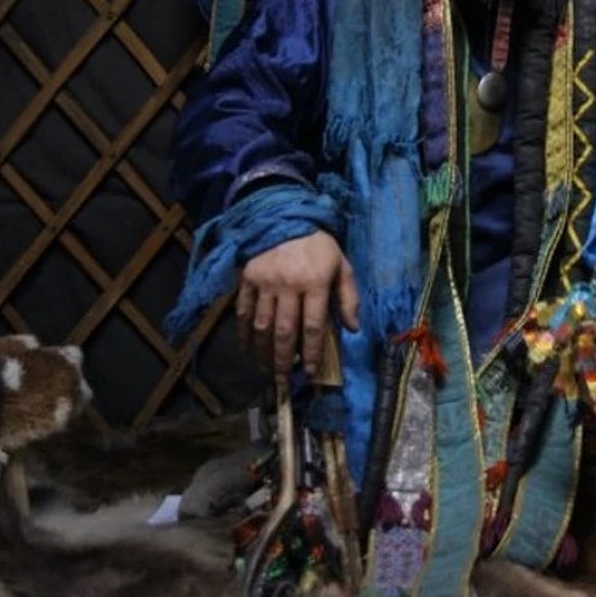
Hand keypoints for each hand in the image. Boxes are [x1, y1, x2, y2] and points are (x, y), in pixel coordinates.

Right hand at [235, 232, 359, 375]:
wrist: (285, 215)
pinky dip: (243, 331)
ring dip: (263, 351)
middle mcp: (289, 285)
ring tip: (266, 369)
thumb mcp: (342, 265)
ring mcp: (265, 282)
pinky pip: (244, 309)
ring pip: (262, 325)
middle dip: (283, 360)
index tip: (310, 373)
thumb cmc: (318, 245)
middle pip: (284, 331)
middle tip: (283, 381)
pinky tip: (246, 346)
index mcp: (316, 282)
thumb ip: (348, 297)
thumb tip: (352, 328)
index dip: (311, 352)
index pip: (313, 326)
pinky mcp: (248, 278)